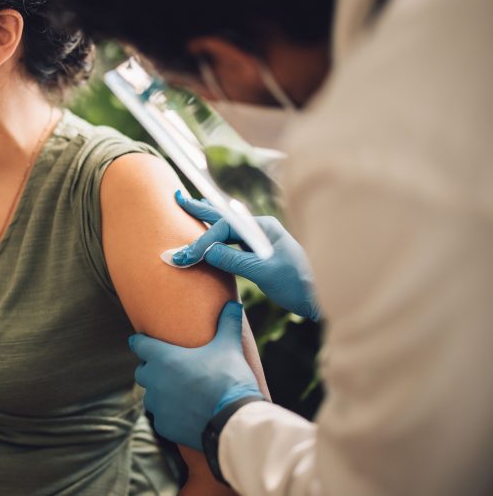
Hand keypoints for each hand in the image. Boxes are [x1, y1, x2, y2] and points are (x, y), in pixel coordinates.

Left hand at [130, 301, 262, 449]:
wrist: (233, 419)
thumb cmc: (228, 378)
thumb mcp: (229, 346)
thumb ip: (228, 323)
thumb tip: (234, 304)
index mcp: (163, 358)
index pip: (139, 344)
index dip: (140, 341)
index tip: (139, 340)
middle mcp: (154, 380)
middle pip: (142, 371)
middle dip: (151, 368)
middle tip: (166, 367)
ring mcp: (158, 405)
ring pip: (150, 396)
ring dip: (159, 393)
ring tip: (176, 392)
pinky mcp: (164, 426)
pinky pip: (161, 417)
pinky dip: (170, 415)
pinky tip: (184, 413)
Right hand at [172, 190, 321, 321]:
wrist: (320, 300)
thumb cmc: (298, 284)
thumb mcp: (264, 272)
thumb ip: (234, 260)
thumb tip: (206, 251)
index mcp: (264, 228)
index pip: (225, 228)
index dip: (203, 240)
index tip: (186, 256)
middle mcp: (261, 231)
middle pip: (224, 217)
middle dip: (200, 209)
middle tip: (177, 197)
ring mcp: (260, 243)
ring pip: (227, 229)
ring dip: (207, 221)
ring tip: (191, 207)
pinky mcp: (259, 257)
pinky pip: (232, 243)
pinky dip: (216, 239)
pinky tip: (210, 235)